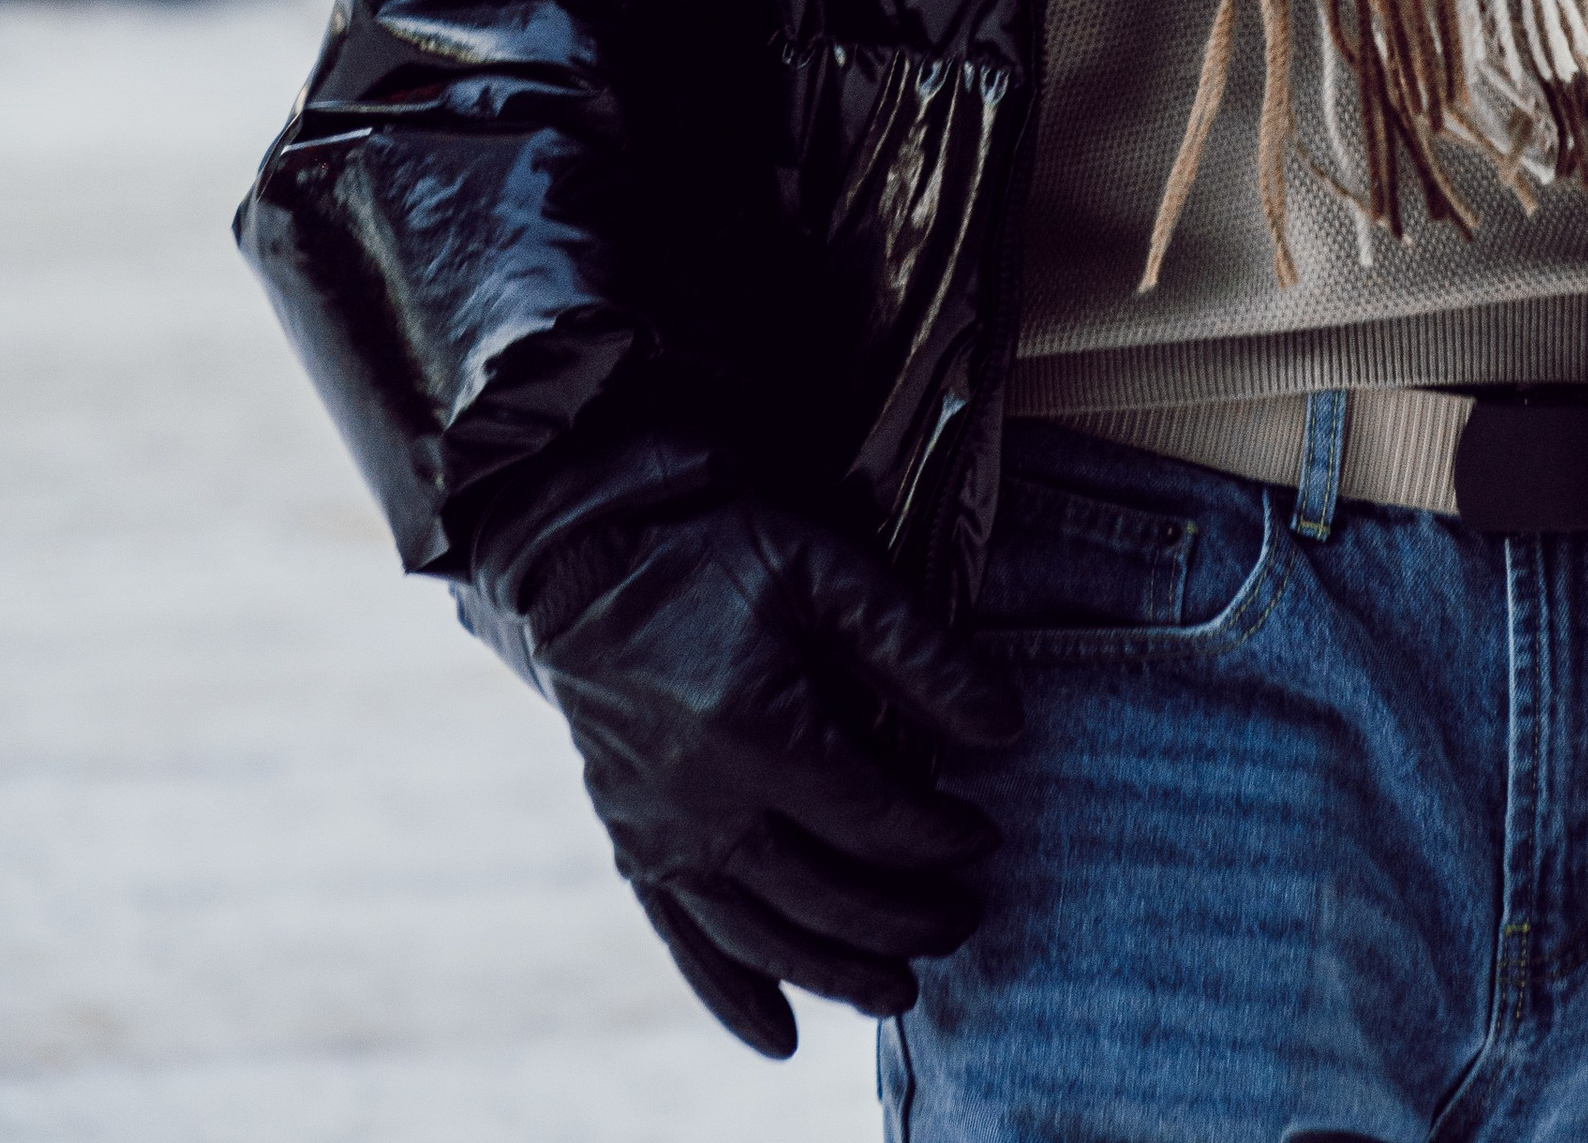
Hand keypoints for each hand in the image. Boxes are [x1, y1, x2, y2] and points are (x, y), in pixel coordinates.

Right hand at [466, 454, 1020, 1055]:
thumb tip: (1004, 727)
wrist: (583, 564)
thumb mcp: (823, 569)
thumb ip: (914, 650)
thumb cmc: (715, 553)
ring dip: (839, 972)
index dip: (938, 837)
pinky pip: (687, 942)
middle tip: (967, 915)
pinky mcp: (633, 846)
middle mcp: (704, 801)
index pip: (872, 818)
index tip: (984, 834)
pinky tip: (781, 1035)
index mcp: (756, 728)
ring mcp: (661, 833)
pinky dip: (733, 994)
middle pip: (825, 894)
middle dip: (907, 917)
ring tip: (903, 989)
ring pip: (763, 935)